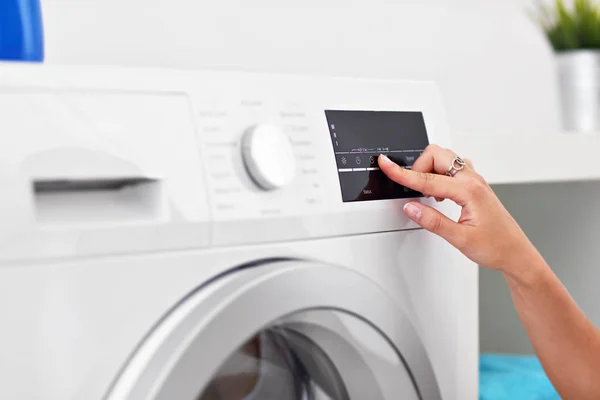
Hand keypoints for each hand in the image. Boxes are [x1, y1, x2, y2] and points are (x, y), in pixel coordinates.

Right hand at [378, 146, 540, 275]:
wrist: (516, 253)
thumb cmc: (496, 247)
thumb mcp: (460, 238)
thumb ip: (432, 221)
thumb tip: (411, 207)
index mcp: (469, 190)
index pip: (427, 179)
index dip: (402, 173)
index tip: (387, 165)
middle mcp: (473, 180)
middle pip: (437, 155)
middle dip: (419, 166)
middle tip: (410, 186)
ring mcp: (475, 181)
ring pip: (445, 159)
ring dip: (430, 169)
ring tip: (425, 192)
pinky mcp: (475, 186)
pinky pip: (452, 168)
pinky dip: (439, 175)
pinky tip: (438, 194)